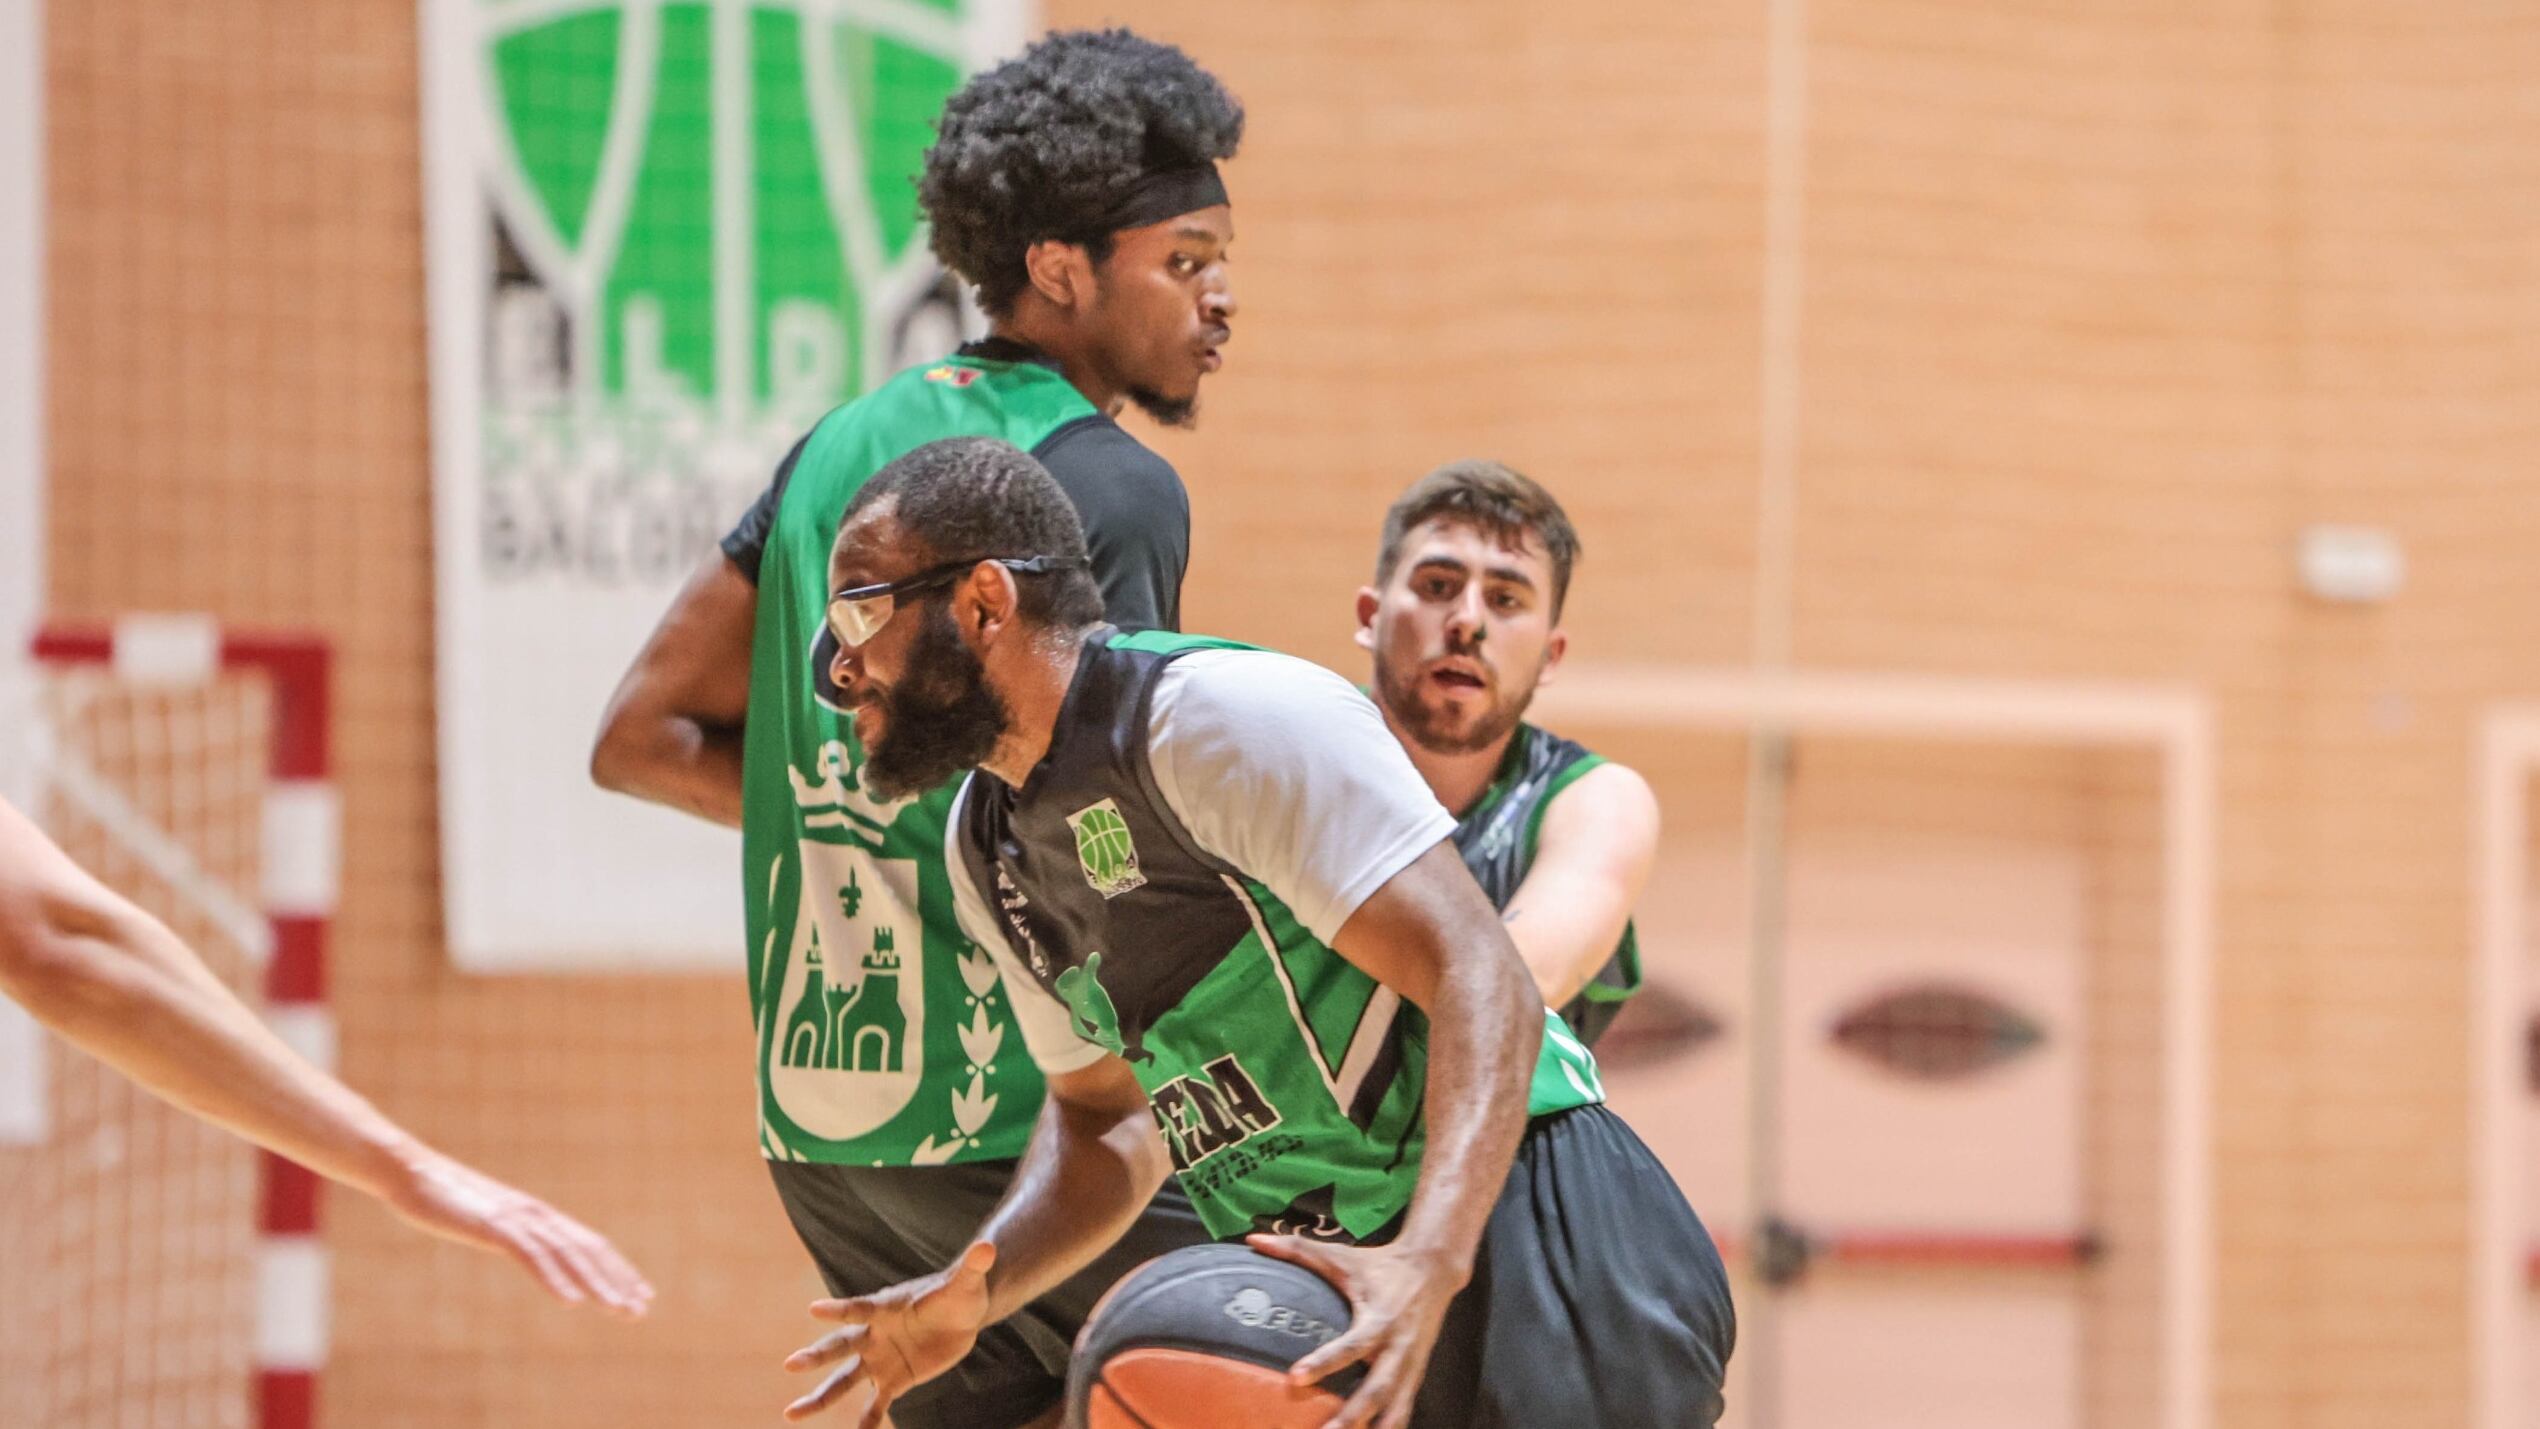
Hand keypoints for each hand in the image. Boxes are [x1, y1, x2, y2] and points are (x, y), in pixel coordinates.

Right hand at [384, 1150, 653, 1316]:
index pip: (590, 1242)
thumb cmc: (444, 1196)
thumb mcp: (485, 1219)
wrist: (410, 1171)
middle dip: (617, 1280)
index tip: (641, 1292)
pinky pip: (530, 1255)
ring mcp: (516, 1218)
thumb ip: (508, 1232)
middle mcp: (536, 1215)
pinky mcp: (493, 1225)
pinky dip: (554, 1278)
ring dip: (595, 1284)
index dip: (617, 1268)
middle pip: (588, 1249)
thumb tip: (522, 1247)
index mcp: (537, 1215)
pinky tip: (571, 1302)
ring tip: (618, 1310)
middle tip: (642, 1309)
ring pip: (568, 1255)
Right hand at [784, 1240, 996, 1424]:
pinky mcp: (895, 1380)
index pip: (859, 1308)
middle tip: (791, 1364)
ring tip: (791, 1414)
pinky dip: (867, 1421)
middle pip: (841, 1346)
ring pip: (844, 1381)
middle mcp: (875, 1334)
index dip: (838, 1309)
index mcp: (887, 1307)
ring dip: (820, 1398)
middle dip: (817, 1355)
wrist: (961, 1315)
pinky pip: (876, 1404)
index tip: (813, 1310)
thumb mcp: (967, 1281)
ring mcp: (880, 1359)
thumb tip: (987, 1247)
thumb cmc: (959, 1293)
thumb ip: (973, 1266)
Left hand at [1246, 1233, 1466, 1428]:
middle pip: (1376, 1390)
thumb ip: (1297, 1249)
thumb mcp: (1342, 1256)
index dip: (1325, 1362)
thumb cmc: (1380, 1264)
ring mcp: (1410, 1365)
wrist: (1434, 1269)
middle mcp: (1398, 1347)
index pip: (1352, 1346)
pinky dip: (1390, 1426)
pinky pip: (1403, 1409)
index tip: (1295, 1379)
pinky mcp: (1415, 1375)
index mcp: (1380, 1318)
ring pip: (1394, 1407)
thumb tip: (1254, 1240)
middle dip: (1352, 1416)